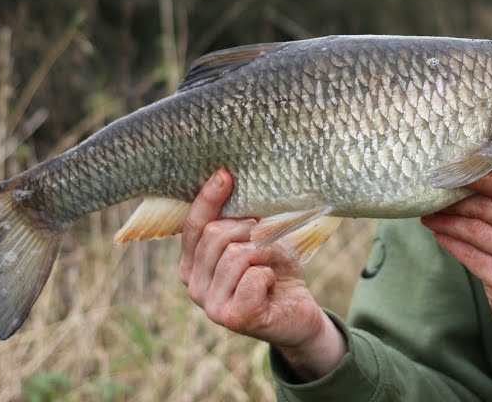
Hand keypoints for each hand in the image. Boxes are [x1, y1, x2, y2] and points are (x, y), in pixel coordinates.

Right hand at [178, 168, 346, 379]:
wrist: (298, 313)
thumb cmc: (275, 273)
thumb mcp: (255, 240)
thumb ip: (238, 221)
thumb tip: (229, 179)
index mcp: (193, 265)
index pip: (194, 226)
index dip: (209, 199)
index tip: (225, 174)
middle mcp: (194, 286)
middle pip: (216, 235)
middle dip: (249, 230)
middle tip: (267, 241)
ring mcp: (210, 305)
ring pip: (236, 254)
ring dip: (264, 254)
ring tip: (270, 267)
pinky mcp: (233, 318)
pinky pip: (253, 275)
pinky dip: (270, 274)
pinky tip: (271, 286)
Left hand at [421, 172, 491, 389]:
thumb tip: (480, 178)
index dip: (482, 175)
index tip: (458, 167)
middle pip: (489, 206)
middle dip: (457, 198)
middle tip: (435, 190)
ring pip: (475, 229)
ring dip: (447, 219)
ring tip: (430, 212)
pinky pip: (469, 254)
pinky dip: (450, 241)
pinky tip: (439, 233)